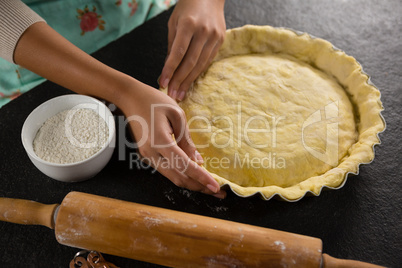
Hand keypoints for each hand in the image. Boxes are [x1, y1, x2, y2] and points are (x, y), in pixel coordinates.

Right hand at [119, 80, 225, 197]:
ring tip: (209, 186)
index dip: (201, 178)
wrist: (130, 98)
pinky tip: (195, 175)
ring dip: (191, 183)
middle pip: (178, 177)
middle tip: (218, 191)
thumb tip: (198, 161)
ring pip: (172, 177)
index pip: (184, 165)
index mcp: (160, 141)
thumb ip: (187, 140)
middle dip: (199, 187)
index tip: (216, 187)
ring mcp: (147, 156)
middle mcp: (151, 153)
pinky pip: (167, 170)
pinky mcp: (147, 156)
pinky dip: (182, 175)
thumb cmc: (154, 101)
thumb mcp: (177, 115)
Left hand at [160, 0, 225, 100]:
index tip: (163, 83)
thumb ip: (172, 45)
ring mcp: (214, 36)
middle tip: (172, 95)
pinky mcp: (221, 40)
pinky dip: (198, 72)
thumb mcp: (174, 22)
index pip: (178, 53)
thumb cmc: (187, 7)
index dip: (170, 70)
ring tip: (180, 93)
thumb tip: (168, 68)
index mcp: (188, 24)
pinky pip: (208, 60)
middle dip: (179, 80)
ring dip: (189, 81)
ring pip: (201, 64)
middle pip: (190, 62)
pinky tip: (191, 81)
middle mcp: (203, 31)